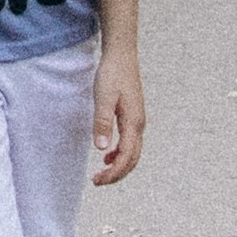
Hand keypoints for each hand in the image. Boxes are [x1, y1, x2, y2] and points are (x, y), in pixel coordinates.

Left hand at [91, 44, 145, 184]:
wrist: (122, 55)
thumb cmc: (112, 74)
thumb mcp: (103, 97)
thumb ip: (103, 122)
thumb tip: (101, 149)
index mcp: (133, 123)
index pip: (126, 157)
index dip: (113, 173)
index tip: (97, 180)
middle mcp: (139, 125)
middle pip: (132, 159)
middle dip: (116, 174)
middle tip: (97, 181)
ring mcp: (138, 120)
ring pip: (133, 153)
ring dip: (119, 166)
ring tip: (102, 173)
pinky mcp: (133, 116)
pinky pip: (130, 142)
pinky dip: (120, 154)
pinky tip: (108, 154)